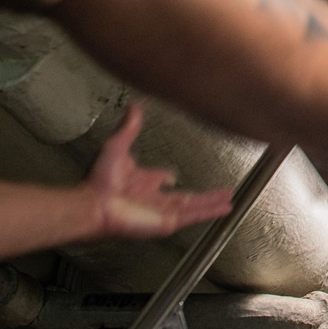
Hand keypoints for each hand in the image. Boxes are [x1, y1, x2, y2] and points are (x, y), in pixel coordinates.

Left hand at [87, 106, 232, 237]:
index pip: (159, 179)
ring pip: (195, 207)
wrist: (97, 203)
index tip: (170, 175)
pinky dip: (210, 212)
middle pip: (185, 196)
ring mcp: (163, 211)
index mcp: (142, 181)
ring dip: (213, 203)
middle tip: (220, 192)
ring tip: (230, 200)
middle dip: (204, 195)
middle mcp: (154, 198)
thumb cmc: (101, 181)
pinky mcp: (168, 222)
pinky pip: (194, 216)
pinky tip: (223, 209)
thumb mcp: (118, 145)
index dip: (166, 176)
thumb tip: (133, 106)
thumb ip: (129, 126)